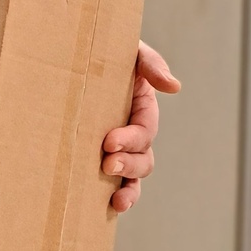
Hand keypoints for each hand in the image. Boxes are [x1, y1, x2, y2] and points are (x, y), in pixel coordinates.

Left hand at [102, 40, 180, 212]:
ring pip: (133, 174)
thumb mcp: (129, 49)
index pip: (143, 130)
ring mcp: (118, 142)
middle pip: (143, 158)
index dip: (131, 139)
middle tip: (107, 164)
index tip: (109, 141)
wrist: (76, 46)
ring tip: (116, 199)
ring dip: (128, 187)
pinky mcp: (101, 150)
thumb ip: (150, 63)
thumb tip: (173, 86)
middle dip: (128, 164)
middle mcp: (133, 127)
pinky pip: (116, 178)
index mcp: (142, 105)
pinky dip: (119, 193)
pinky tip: (109, 205)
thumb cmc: (104, 45)